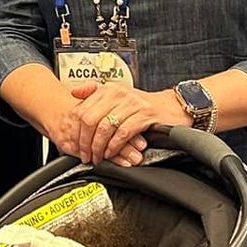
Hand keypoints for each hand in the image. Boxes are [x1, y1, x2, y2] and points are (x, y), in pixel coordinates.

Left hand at [69, 80, 185, 165]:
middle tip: (86, 154)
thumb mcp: (117, 95)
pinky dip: (115, 146)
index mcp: (109, 89)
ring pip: (105, 127)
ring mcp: (132, 103)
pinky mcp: (144, 115)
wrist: (171, 106)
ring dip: (99, 146)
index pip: (83, 110)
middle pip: (91, 119)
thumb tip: (74, 93)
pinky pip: (123, 133)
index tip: (77, 145)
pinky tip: (111, 153)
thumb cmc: (142, 105)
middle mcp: (119, 94)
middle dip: (86, 141)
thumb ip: (95, 93)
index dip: (78, 131)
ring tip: (98, 156)